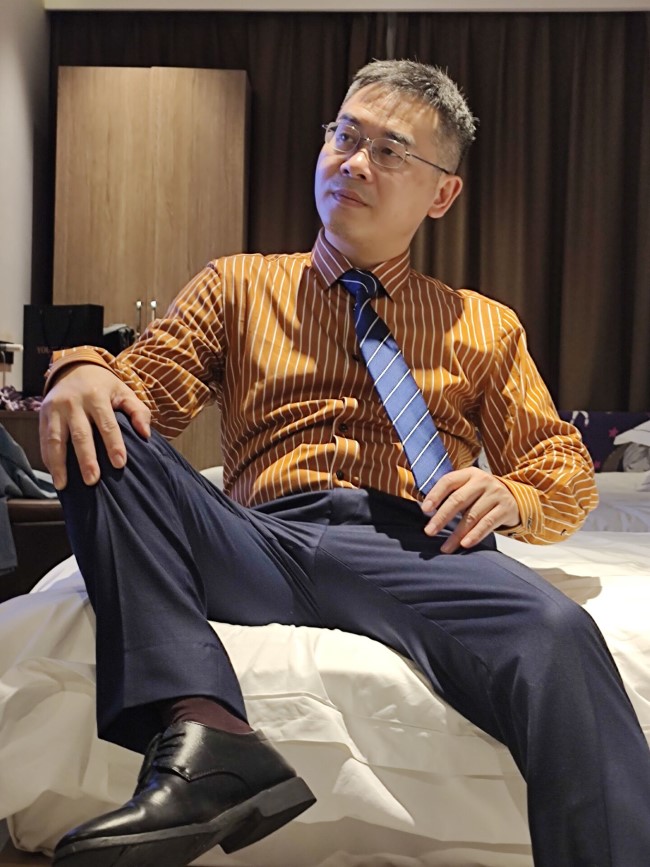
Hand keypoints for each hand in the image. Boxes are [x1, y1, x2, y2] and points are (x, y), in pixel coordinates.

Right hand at [39, 363, 150, 489]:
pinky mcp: (42, 415)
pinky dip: (47, 458)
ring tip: (63, 485)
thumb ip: (138, 411)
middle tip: (92, 480)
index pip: (107, 424)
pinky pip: (43, 439)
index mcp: (96, 396)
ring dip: (59, 464)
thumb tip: (146, 434)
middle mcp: (73, 402)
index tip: (119, 464)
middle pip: (80, 434)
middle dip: (86, 459)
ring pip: (55, 439)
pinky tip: (54, 474)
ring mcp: (55, 408)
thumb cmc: (104, 386)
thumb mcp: (124, 392)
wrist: (74, 369)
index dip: (114, 444)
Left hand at [421, 467, 519, 553]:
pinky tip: (464, 544)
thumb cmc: (481, 494)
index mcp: (468, 474)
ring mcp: (495, 494)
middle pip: (458, 500)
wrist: (514, 497)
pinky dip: (475, 535)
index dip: (435, 495)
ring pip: (472, 516)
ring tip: (445, 547)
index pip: (448, 481)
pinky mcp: (505, 509)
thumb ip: (450, 494)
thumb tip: (426, 510)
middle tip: (429, 532)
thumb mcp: (467, 487)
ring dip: (456, 534)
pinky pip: (487, 524)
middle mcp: (482, 481)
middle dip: (441, 517)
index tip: (425, 510)